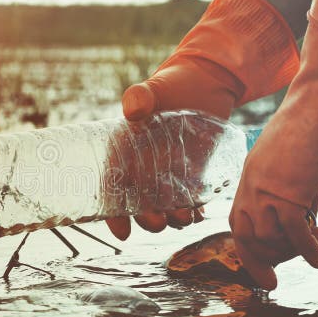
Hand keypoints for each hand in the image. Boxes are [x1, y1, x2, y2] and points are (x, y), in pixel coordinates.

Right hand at [106, 63, 233, 239]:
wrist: (206, 84)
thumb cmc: (171, 85)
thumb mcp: (152, 90)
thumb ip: (139, 98)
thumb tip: (132, 109)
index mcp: (123, 153)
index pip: (111, 187)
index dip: (112, 213)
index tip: (122, 231)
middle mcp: (142, 169)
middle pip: (137, 205)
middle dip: (146, 220)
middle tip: (158, 223)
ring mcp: (166, 175)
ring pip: (164, 207)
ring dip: (172, 219)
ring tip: (183, 218)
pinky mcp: (190, 176)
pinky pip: (188, 201)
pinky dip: (193, 211)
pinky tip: (199, 214)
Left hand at [229, 0, 317, 288]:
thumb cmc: (313, 126)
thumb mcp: (291, 161)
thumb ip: (290, 187)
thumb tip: (302, 217)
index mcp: (249, 177)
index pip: (237, 222)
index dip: (246, 250)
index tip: (260, 272)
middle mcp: (251, 183)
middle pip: (244, 234)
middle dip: (259, 262)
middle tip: (276, 279)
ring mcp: (267, 185)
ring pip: (267, 236)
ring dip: (290, 252)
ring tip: (315, 250)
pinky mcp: (290, 186)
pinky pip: (293, 229)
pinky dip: (305, 248)